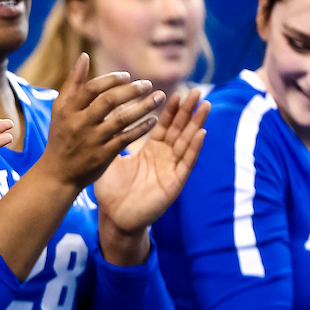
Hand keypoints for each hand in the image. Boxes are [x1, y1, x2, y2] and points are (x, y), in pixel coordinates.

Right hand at [40, 53, 165, 190]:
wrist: (57, 174)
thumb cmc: (61, 136)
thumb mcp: (60, 109)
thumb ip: (73, 83)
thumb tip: (84, 56)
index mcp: (68, 110)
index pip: (92, 89)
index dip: (111, 80)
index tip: (127, 76)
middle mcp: (80, 123)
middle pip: (109, 101)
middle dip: (131, 90)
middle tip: (148, 84)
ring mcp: (92, 140)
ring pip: (122, 119)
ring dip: (143, 107)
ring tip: (159, 97)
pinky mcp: (104, 155)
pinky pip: (127, 138)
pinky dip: (141, 128)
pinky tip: (154, 120)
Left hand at [94, 87, 209, 234]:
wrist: (113, 217)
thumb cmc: (111, 190)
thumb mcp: (111, 159)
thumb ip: (113, 138)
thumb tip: (105, 117)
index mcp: (150, 151)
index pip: (163, 126)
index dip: (170, 110)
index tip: (175, 93)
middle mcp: (164, 158)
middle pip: (179, 130)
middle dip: (188, 112)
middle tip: (198, 92)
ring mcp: (171, 170)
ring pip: (187, 143)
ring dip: (197, 124)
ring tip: (205, 106)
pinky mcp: (174, 183)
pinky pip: (187, 163)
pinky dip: (195, 148)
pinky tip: (201, 133)